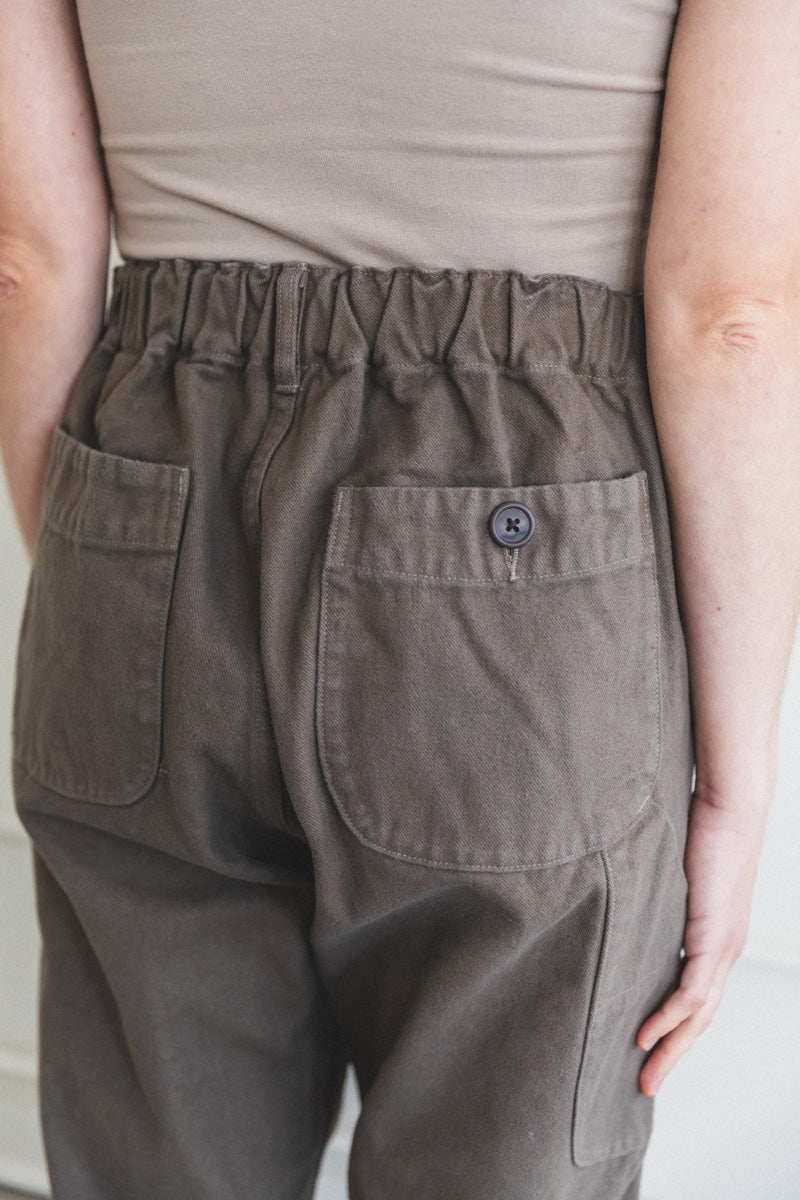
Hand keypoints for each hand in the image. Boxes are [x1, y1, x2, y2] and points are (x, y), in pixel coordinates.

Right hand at [636, 783, 768, 1094]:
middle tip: (646, 1083)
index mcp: (715, 937)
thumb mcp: (671, 872)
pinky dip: (669, 1018)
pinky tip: (647, 1035)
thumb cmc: (701, 826)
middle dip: (673, 1054)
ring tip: (645, 1074)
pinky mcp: (716, 938)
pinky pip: (691, 991)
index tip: (645, 1047)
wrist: (731, 806)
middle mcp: (724, 950)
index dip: (673, 1027)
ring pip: (698, 1014)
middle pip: (700, 1018)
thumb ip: (653, 895)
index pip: (696, 996)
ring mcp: (723, 947)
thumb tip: (618, 899)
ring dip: (670, 1048)